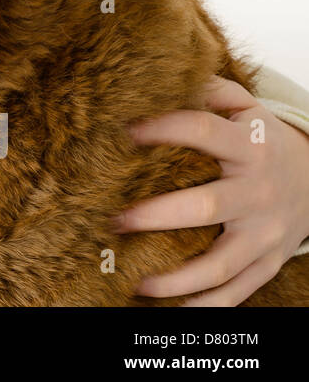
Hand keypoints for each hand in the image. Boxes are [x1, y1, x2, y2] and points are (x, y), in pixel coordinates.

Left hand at [111, 75, 308, 304]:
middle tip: (114, 219)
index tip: (125, 131)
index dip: (165, 128)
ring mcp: (265, 233)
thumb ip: (210, 90)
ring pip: (222, 264)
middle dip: (158, 215)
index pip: (203, 132)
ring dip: (178, 278)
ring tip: (135, 283)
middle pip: (208, 206)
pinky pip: (238, 291)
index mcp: (250, 147)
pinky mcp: (268, 261)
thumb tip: (167, 72)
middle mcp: (258, 192)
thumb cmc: (264, 142)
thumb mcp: (246, 109)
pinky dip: (207, 306)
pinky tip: (172, 309)